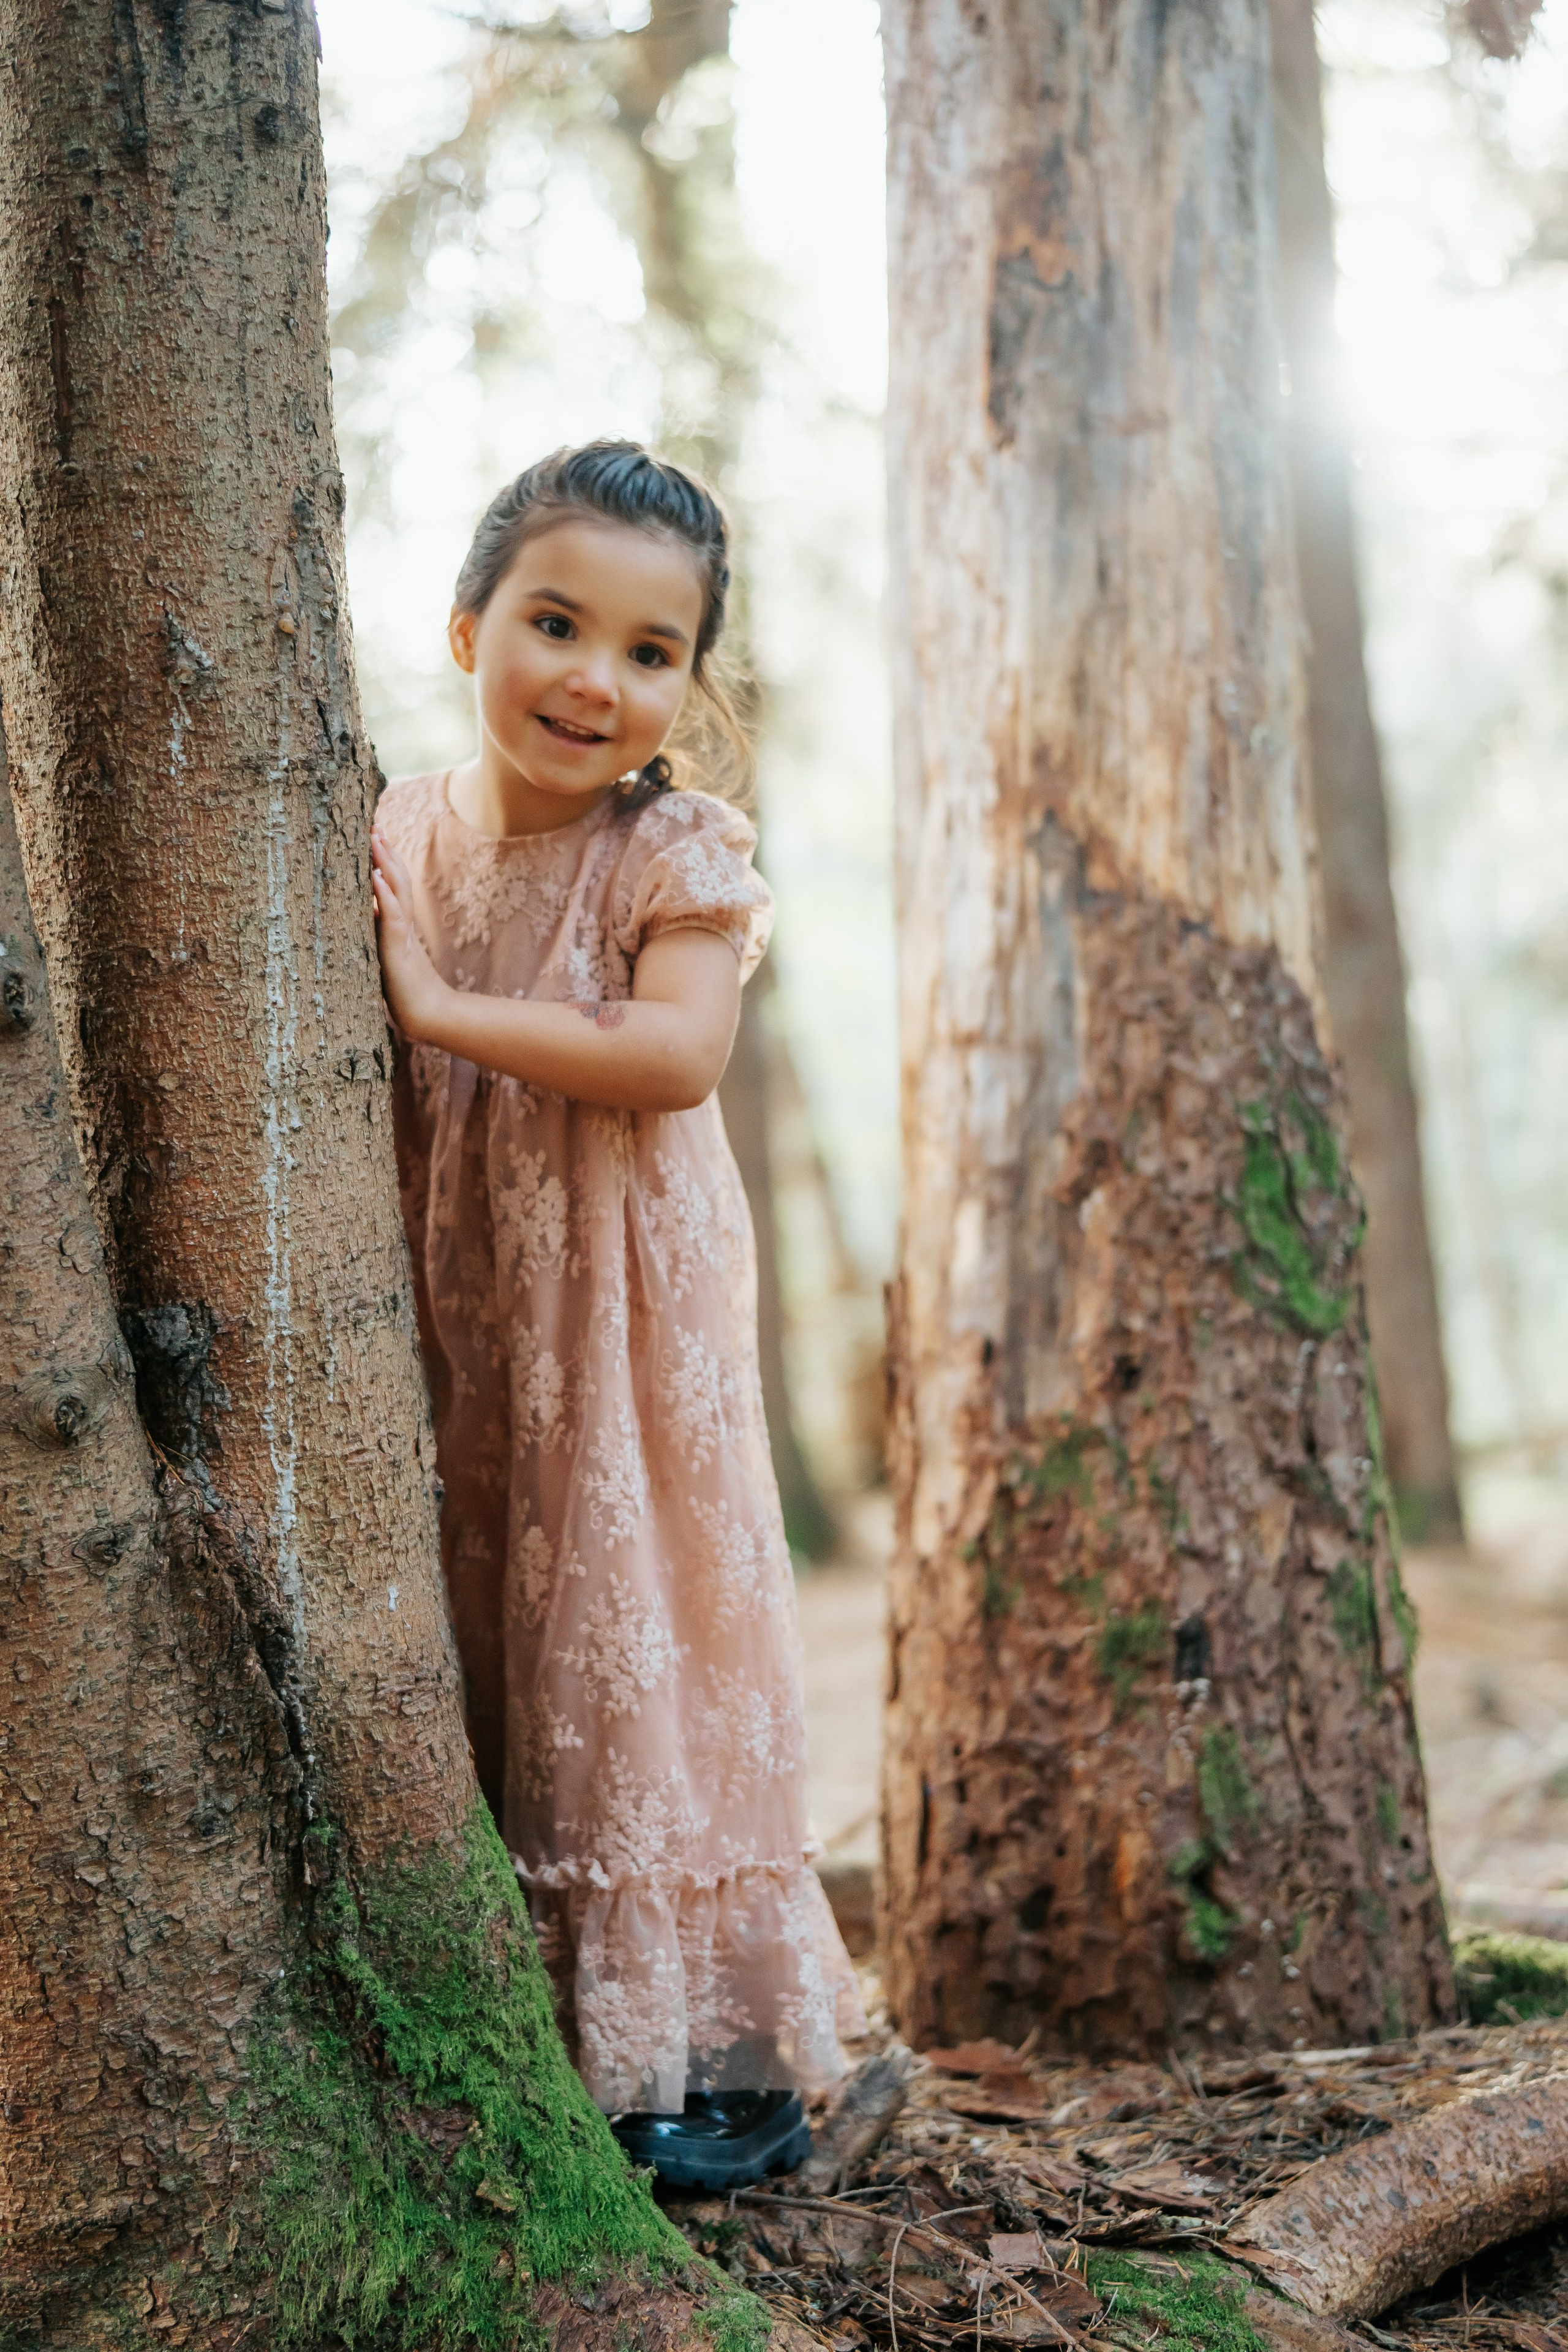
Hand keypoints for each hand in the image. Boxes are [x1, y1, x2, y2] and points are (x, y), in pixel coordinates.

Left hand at [371, 826, 449, 1040]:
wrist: (427, 1017)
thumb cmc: (405, 993)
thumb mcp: (386, 958)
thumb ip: (378, 937)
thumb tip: (364, 916)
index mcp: (399, 926)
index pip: (394, 886)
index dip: (385, 861)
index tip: (374, 837)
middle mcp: (403, 924)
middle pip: (397, 879)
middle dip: (385, 852)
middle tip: (374, 825)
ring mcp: (402, 935)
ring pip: (396, 891)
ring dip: (385, 863)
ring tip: (374, 838)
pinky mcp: (398, 949)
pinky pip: (391, 917)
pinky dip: (384, 895)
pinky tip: (375, 877)